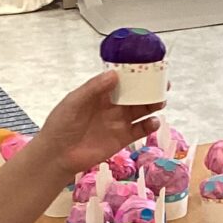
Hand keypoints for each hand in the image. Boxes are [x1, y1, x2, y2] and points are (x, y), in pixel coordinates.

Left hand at [41, 71, 163, 177]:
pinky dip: (149, 125)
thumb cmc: (61, 125)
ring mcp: (118, 122)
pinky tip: (153, 121)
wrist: (58, 155)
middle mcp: (112, 105)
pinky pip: (140, 130)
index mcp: (100, 93)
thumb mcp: (74, 102)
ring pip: (140, 110)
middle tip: (163, 84)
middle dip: (149, 89)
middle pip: (135, 94)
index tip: (148, 67)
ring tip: (161, 101)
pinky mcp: (123, 138)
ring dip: (152, 105)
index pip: (120, 80)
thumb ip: (94, 88)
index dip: (134, 73)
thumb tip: (115, 75)